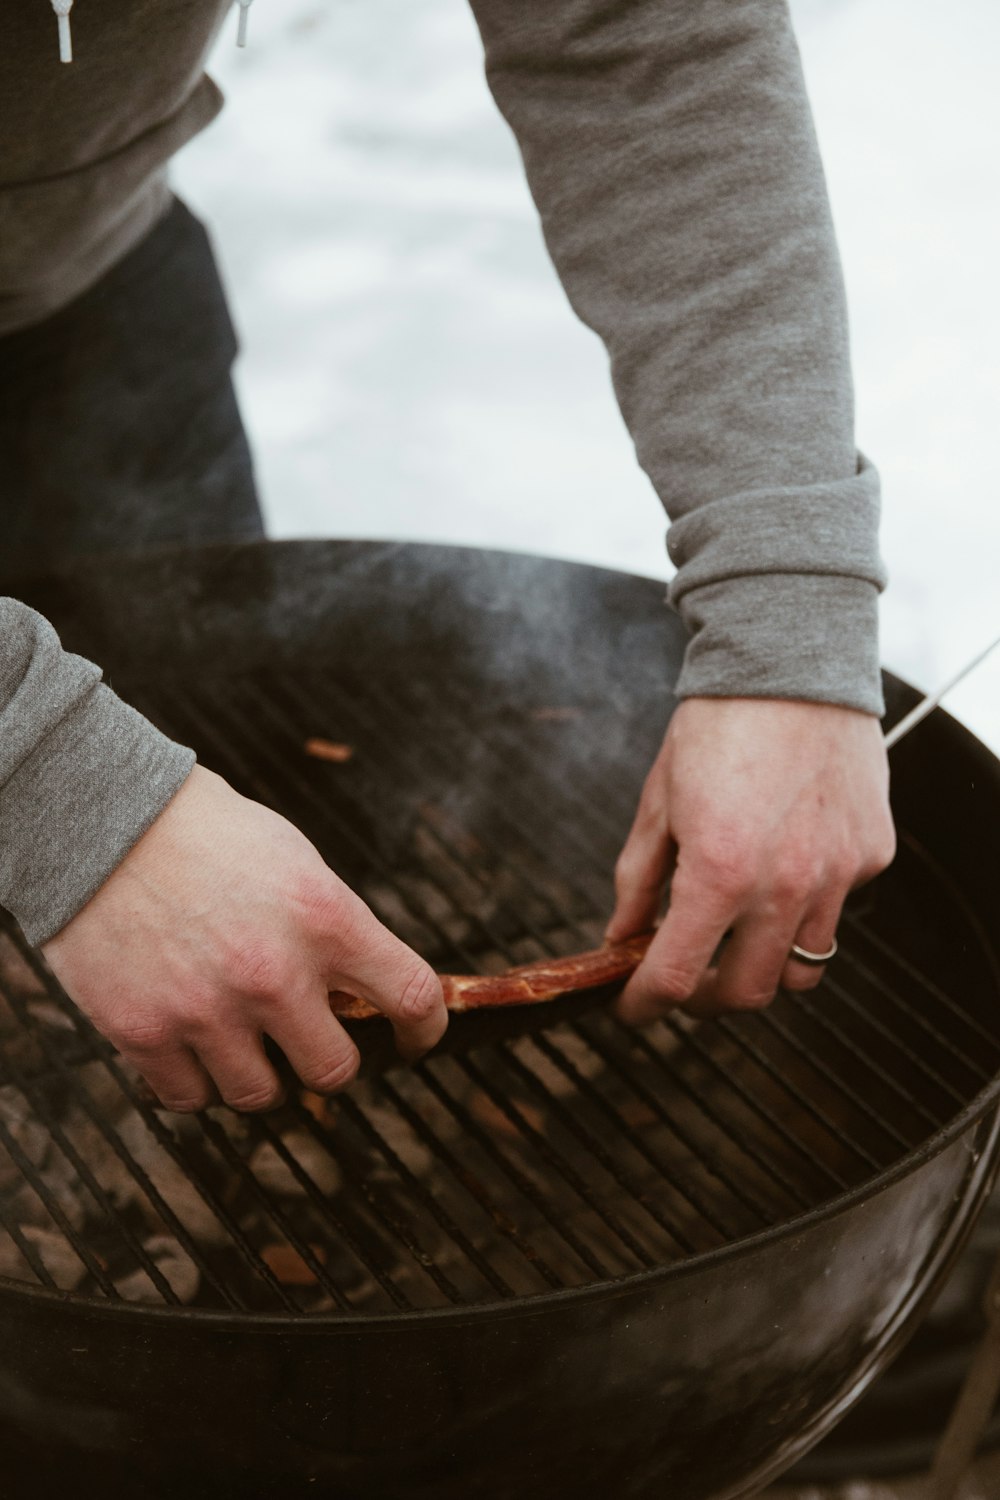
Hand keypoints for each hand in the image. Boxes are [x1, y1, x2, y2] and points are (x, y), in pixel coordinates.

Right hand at [42, 766, 446, 1110]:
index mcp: (326, 917)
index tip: (414, 1040)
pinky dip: (194, 1079)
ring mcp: (208, 1009)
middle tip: (309, 1043)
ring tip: (240, 1039)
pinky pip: (190, 1097)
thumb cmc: (203, 831)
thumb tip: (359, 988)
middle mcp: (274, 973)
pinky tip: (189, 1043)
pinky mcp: (144, 1032)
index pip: (411, 996)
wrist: (100, 815)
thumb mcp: (294, 860)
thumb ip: (331, 927)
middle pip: (335, 1070)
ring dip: (259, 1074)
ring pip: (261, 1095)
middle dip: (328, 1060)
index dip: (424, 1030)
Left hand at [606, 698, 894, 1021]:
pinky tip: (782, 872)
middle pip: (747, 994)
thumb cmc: (718, 725)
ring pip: (802, 969)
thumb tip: (622, 936)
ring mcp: (836, 874)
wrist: (792, 662)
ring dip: (762, 967)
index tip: (635, 1005)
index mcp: (719, 873)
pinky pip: (836, 910)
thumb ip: (638, 880)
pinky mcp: (871, 855)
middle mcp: (784, 885)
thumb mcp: (658, 802)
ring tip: (736, 938)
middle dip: (706, 1001)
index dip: (646, 1004)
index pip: (677, 977)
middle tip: (685, 980)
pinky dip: (805, 910)